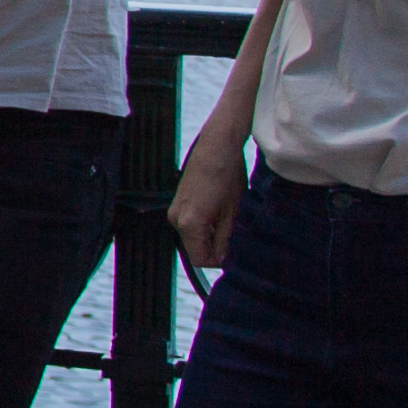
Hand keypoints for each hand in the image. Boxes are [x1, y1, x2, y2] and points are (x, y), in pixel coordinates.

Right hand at [169, 148, 242, 276]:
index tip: (233, 254)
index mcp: (190, 224)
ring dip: (209, 235)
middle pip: (194, 248)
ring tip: (226, 219)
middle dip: (213, 247)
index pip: (200, 259)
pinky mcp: (177, 202)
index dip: (217, 261)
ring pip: (192, 237)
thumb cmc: (227, 176)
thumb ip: (225, 238)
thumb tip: (222, 259)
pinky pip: (189, 224)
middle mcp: (176, 219)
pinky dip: (203, 225)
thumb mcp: (231, 212)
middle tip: (234, 236)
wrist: (217, 146)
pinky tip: (217, 210)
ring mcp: (174, 210)